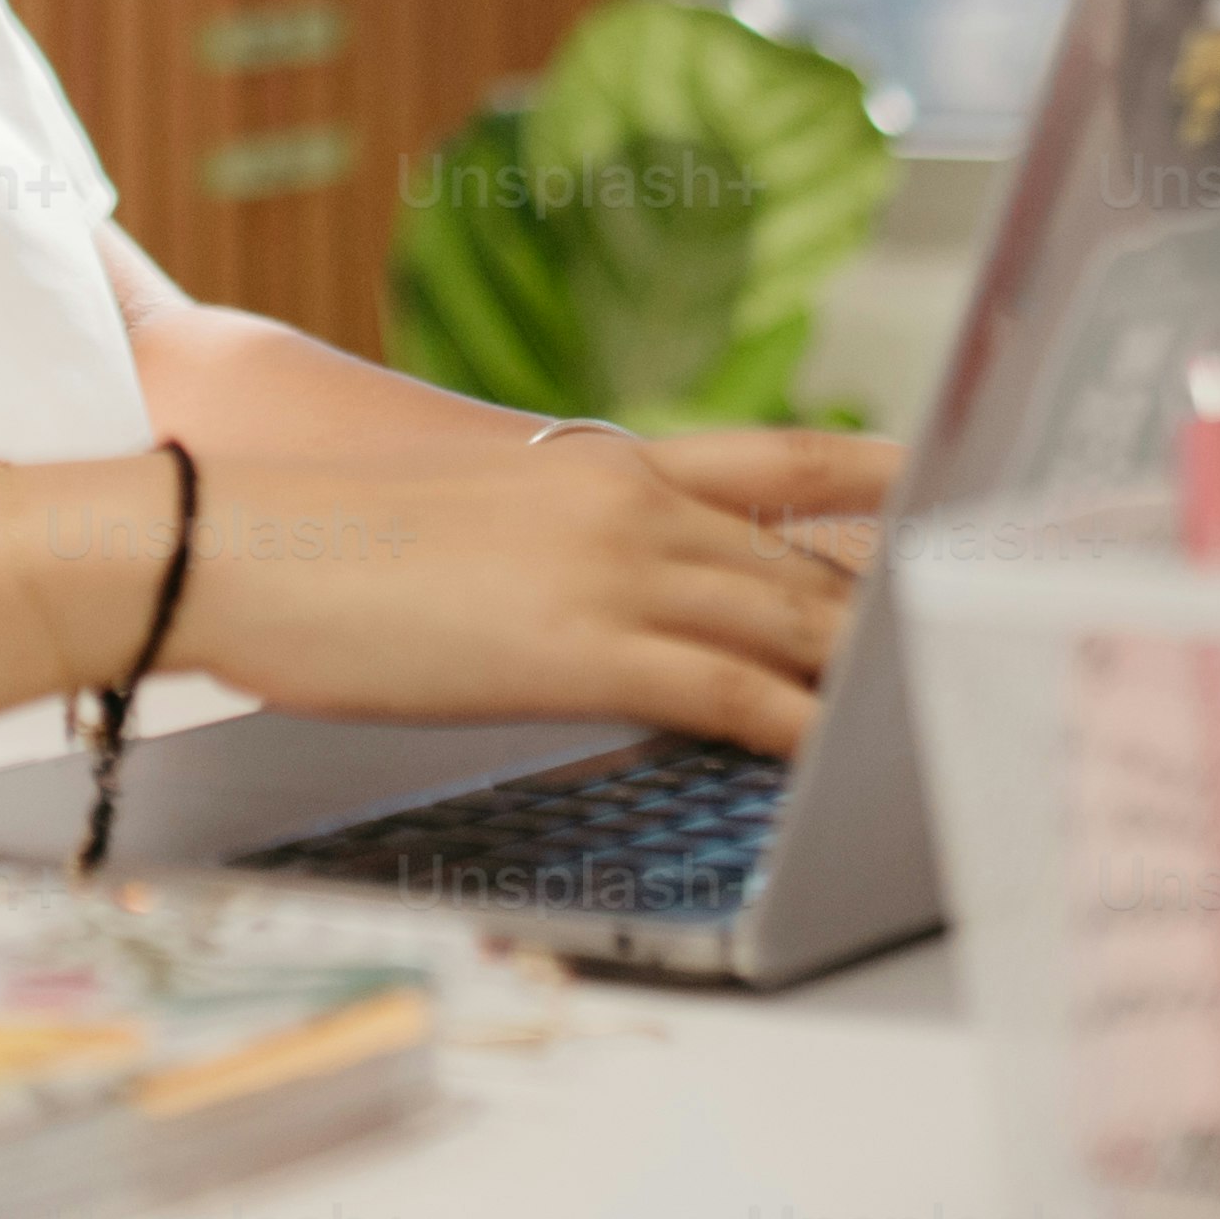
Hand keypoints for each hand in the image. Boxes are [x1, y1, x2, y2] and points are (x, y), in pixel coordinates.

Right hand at [138, 428, 903, 760]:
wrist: (236, 539)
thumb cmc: (323, 550)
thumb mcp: (469, 524)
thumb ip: (559, 549)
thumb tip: (599, 601)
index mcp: (601, 463)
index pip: (776, 465)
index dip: (876, 478)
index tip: (952, 482)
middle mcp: (630, 500)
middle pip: (802, 562)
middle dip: (894, 611)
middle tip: (983, 634)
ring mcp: (616, 570)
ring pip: (788, 623)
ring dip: (867, 675)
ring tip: (943, 704)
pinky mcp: (586, 648)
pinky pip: (733, 692)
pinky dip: (802, 728)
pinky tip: (844, 754)